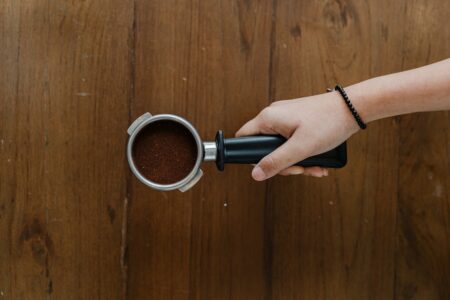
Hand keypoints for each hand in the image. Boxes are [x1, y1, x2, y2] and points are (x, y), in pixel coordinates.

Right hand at [235, 92, 358, 179]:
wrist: (353, 108)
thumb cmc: (328, 123)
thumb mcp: (300, 148)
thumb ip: (276, 162)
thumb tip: (255, 174)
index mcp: (268, 118)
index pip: (243, 138)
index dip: (251, 157)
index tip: (271, 168)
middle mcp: (274, 115)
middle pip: (264, 147)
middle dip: (282, 164)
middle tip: (299, 170)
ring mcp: (286, 117)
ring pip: (281, 147)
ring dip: (296, 161)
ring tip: (314, 168)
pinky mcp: (297, 120)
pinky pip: (292, 141)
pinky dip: (303, 153)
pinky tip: (318, 162)